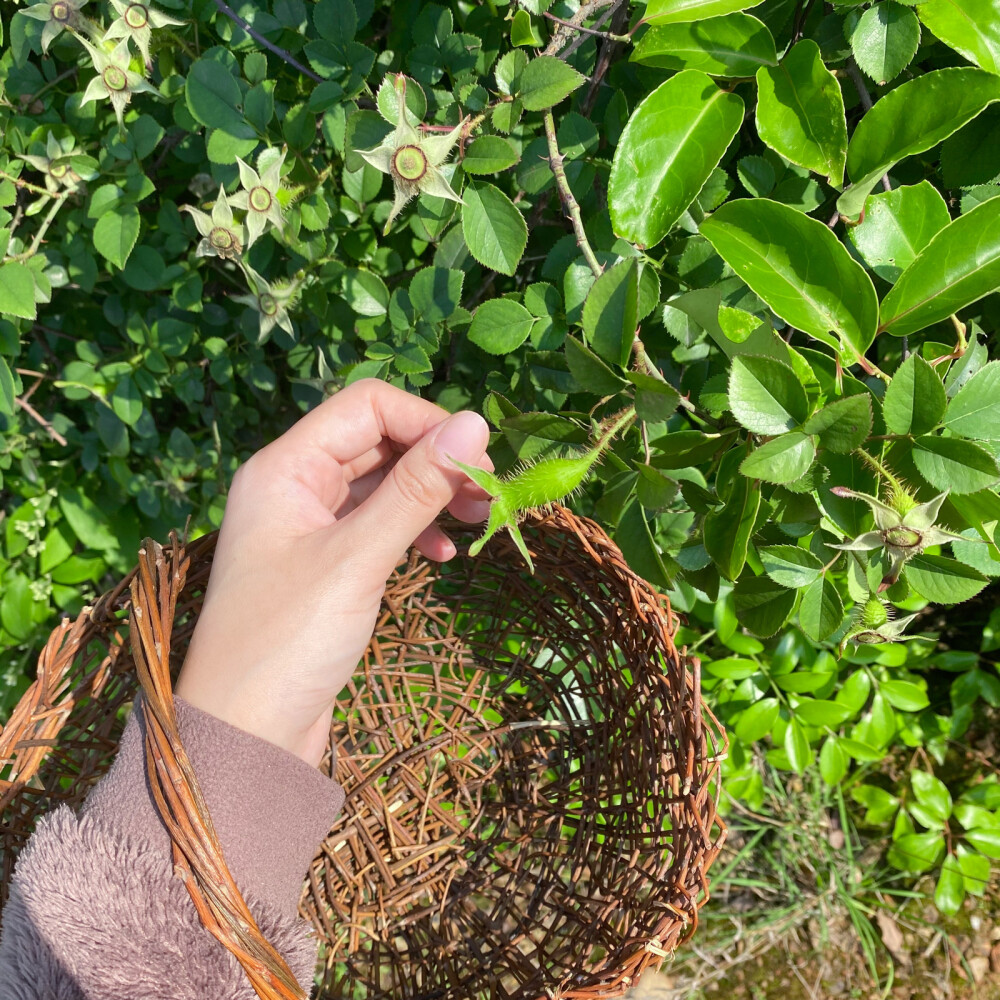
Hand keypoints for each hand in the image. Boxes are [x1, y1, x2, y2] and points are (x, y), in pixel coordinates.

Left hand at [174, 379, 491, 767]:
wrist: (244, 737)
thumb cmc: (287, 643)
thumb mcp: (357, 559)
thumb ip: (417, 489)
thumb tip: (476, 423)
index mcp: (284, 468)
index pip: (366, 407)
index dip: (427, 422)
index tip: (479, 461)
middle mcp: (294, 487)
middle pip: (378, 443)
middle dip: (436, 461)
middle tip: (489, 496)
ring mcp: (309, 527)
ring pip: (383, 486)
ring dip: (432, 496)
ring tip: (476, 521)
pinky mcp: (326, 565)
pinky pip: (379, 525)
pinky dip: (415, 531)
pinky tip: (443, 555)